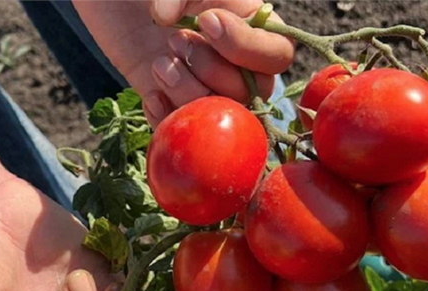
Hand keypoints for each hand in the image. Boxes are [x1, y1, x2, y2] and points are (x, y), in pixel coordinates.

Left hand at [73, 0, 293, 124]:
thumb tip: (166, 21)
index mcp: (249, 25)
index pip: (277, 55)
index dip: (247, 48)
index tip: (206, 21)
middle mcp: (232, 63)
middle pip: (251, 94)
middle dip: (211, 70)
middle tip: (175, 41)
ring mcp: (200, 87)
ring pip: (217, 116)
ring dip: (187, 93)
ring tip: (158, 64)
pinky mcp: (168, 106)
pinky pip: (181, 131)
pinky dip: (165, 118)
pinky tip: (150, 96)